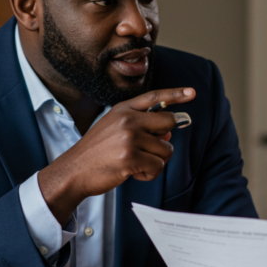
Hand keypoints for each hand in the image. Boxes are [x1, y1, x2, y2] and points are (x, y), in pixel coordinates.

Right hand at [38, 88, 196, 222]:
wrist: (74, 171)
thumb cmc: (96, 153)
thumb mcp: (114, 130)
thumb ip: (140, 128)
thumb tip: (168, 135)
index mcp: (123, 110)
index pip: (154, 97)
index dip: (175, 95)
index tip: (192, 93)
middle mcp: (127, 120)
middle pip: (168, 122)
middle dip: (164, 139)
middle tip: (147, 150)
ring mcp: (129, 138)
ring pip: (166, 149)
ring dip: (155, 161)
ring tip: (134, 163)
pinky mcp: (131, 158)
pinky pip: (158, 166)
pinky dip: (149, 173)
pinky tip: (133, 172)